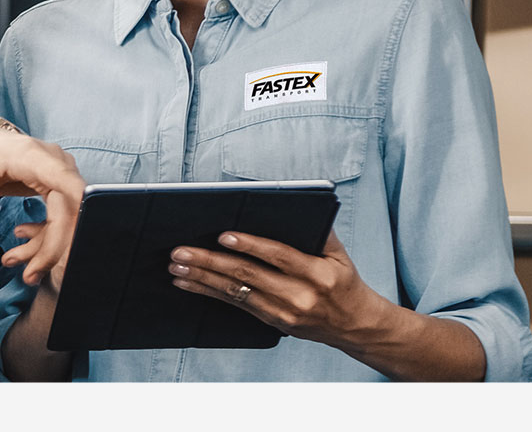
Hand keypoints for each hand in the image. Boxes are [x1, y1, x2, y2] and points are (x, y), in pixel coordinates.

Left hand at [0, 122, 85, 285]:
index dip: (79, 206)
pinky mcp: (57, 184)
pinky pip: (62, 215)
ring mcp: (58, 172)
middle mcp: (52, 162)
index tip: (84, 237)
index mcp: (29, 156)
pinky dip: (46, 236)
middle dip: (52, 249)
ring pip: (68, 217)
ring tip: (15, 262)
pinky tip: (22, 240)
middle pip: (69, 210)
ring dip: (47, 247)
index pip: (64, 180)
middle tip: (29, 276)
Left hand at [166, 231, 393, 346]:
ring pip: (235, 292)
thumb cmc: (344, 282)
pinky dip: (208, 292)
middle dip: (210, 261)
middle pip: (248, 275)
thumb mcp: (340, 255)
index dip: (250, 245)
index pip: (279, 256)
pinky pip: (235, 304)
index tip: (223, 235)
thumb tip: (292, 206)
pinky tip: (188, 283)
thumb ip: (319, 231)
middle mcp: (299, 295)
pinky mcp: (272, 321)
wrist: (355, 325)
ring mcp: (284, 312)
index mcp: (318, 274)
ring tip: (177, 266)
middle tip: (182, 251)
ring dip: (202, 278)